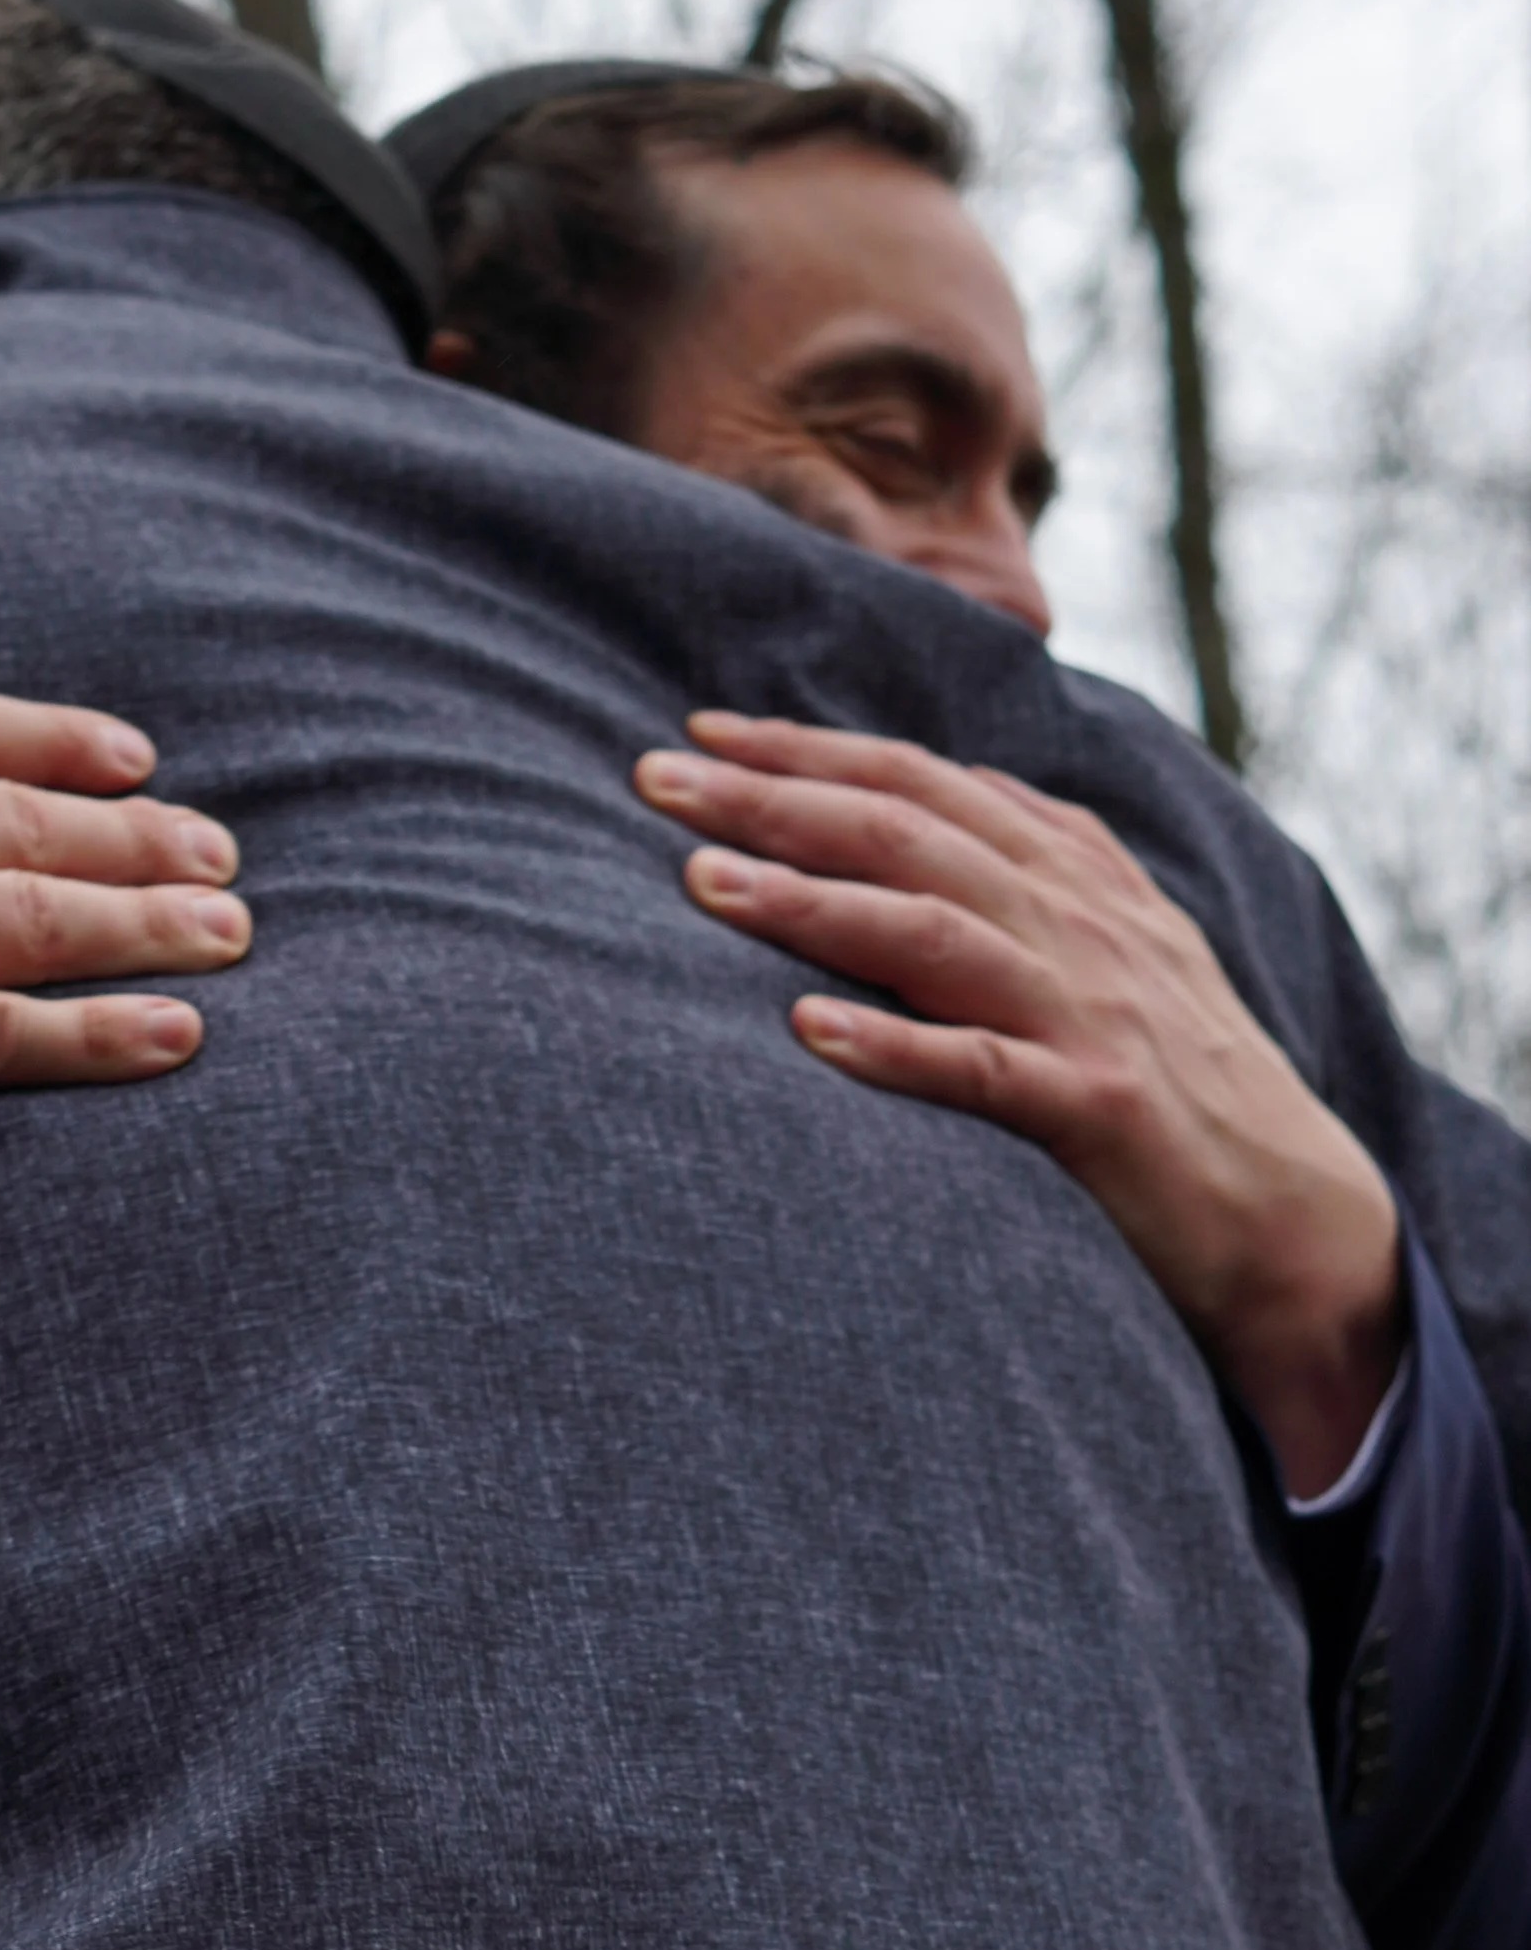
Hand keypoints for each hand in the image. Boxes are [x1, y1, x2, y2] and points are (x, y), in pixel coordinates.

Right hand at [0, 641, 252, 1411]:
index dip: (63, 742)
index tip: (138, 765)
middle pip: (25, 823)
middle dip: (142, 840)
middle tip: (223, 860)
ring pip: (38, 918)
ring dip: (153, 926)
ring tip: (231, 936)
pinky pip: (4, 1034)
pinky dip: (102, 1033)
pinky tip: (175, 1036)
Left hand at [634, 709, 1402, 1497]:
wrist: (1295, 1215)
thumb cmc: (1178, 1084)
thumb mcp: (1114, 948)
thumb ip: (1035, 867)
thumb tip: (949, 788)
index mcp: (1072, 876)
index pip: (922, 782)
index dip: (809, 751)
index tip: (699, 733)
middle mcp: (1077, 925)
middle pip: (908, 833)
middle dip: (775, 796)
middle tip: (655, 777)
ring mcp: (1089, 1012)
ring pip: (934, 932)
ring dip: (810, 902)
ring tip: (701, 883)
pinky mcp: (1099, 1110)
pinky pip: (985, 1072)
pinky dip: (895, 1047)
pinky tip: (805, 1032)